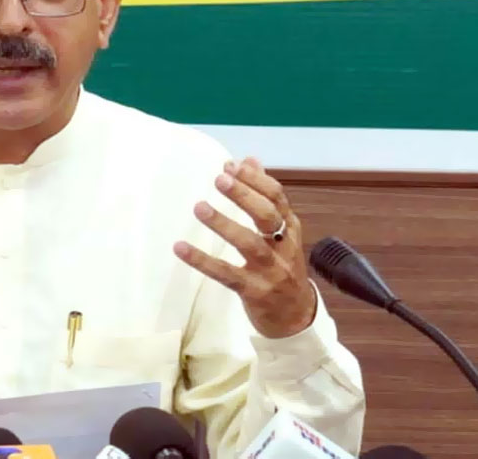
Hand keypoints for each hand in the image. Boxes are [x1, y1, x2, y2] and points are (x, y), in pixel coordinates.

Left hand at [173, 156, 316, 337]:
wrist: (296, 317)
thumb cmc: (282, 267)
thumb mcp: (280, 233)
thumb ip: (265, 197)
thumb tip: (250, 160)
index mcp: (289, 229)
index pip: (277, 198)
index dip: (255, 180)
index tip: (231, 165)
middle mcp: (283, 248)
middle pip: (267, 217)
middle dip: (244, 196)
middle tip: (219, 179)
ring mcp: (270, 271)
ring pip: (249, 244)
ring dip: (224, 224)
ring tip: (199, 207)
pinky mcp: (254, 292)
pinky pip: (226, 274)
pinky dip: (202, 261)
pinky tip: (181, 248)